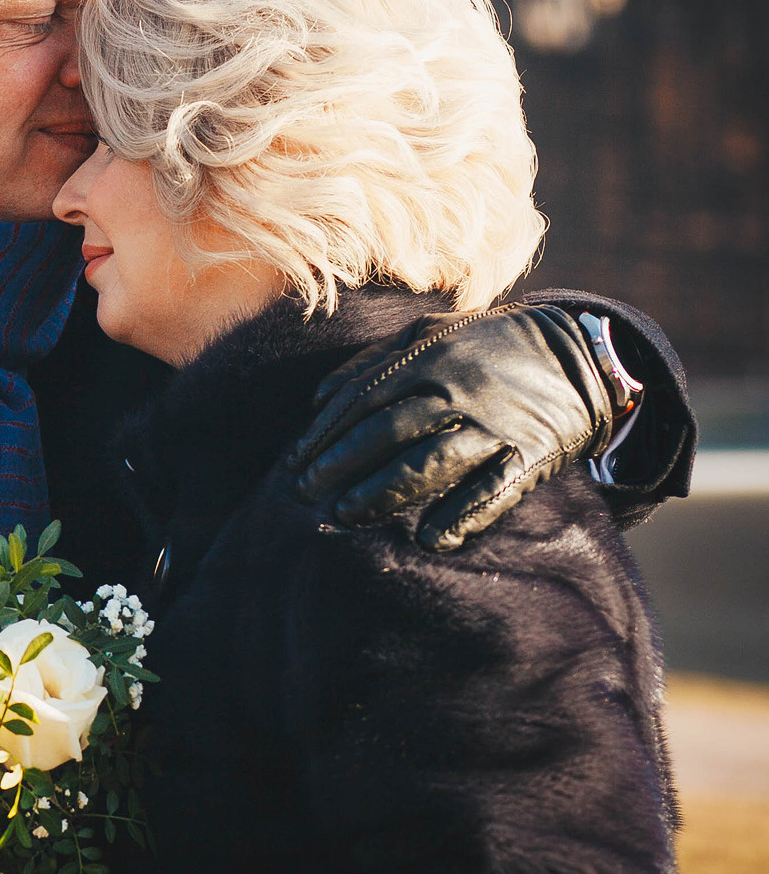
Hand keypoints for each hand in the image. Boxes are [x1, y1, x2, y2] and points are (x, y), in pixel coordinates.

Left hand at [292, 305, 616, 551]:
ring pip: (431, 463)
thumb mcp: (430, 335)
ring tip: (345, 517)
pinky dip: (462, 515)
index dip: (322, 435)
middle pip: (387, 433)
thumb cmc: (488, 347)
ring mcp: (496, 423)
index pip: (361, 400)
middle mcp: (457, 389)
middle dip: (341, 466)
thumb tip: (319, 398)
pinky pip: (493, 490)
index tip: (293, 465)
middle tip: (305, 495)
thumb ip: (373, 362)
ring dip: (384, 493)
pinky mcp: (531, 454)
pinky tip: (428, 539)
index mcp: (427, 358)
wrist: (580, 353)